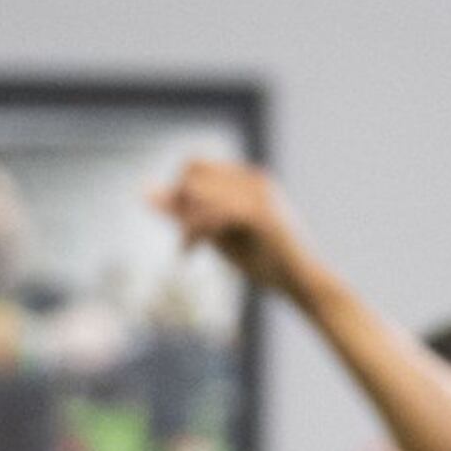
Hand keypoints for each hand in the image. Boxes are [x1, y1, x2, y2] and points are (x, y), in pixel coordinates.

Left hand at [149, 156, 307, 296]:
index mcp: (248, 178)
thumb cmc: (265, 264)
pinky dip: (194, 233)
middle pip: (191, 171)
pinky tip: (189, 254)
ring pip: (198, 190)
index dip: (179, 192)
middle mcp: (253, 179)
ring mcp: (258, 194)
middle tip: (185, 239)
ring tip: (186, 250)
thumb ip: (186, 215)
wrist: (305, 286)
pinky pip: (210, 213)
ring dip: (185, 222)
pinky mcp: (259, 214)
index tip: (181, 225)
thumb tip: (145, 194)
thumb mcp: (219, 237)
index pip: (194, 164)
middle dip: (179, 203)